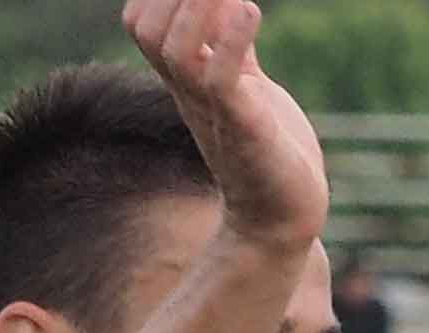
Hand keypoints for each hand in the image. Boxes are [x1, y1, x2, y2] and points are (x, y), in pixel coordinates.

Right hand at [120, 0, 326, 249]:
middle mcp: (189, 90)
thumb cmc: (269, 150)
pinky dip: (231, 39)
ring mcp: (212, 108)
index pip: (142, 23)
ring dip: (198, 8)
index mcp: (185, 78)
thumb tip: (232, 5)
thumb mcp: (248, 87)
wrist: (285, 216)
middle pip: (147, 29)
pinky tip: (249, 10)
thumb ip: (234, 50)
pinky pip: (219, 77)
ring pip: (173, 48)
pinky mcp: (242, 126)